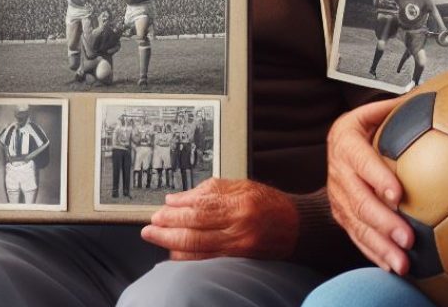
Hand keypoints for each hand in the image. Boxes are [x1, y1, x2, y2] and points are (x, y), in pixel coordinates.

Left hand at [141, 178, 298, 260]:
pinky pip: (208, 261)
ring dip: (173, 245)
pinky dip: (189, 258)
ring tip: (157, 238)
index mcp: (239, 204)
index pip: (199, 208)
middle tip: (150, 228)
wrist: (297, 227)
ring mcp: (240, 247)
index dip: (176, 210)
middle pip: (195, 231)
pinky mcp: (241, 261)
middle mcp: (240, 227)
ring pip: (199, 250)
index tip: (161, 208)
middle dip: (167, 230)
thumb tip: (177, 198)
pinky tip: (175, 253)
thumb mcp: (240, 186)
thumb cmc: (268, 203)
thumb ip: (208, 191)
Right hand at [328, 55, 447, 274]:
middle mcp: (339, 167)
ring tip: (404, 261)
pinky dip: (375, 252)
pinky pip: (357, 237)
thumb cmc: (384, 123)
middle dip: (379, 219)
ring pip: (355, 223)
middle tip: (408, 234)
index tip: (397, 192)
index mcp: (347, 136)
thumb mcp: (403, 104)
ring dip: (378, 244)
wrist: (345, 144)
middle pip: (354, 197)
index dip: (374, 175)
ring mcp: (338, 194)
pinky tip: (397, 267)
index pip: (357, 155)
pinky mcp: (343, 215)